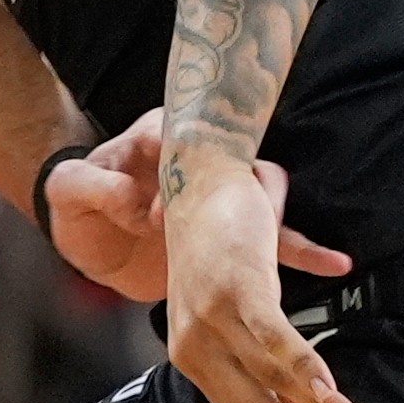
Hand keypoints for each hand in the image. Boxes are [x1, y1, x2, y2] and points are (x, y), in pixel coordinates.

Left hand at [41, 110, 354, 301]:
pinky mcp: (222, 237)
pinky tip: (334, 265)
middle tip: (253, 217)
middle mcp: (193, 165)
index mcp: (153, 139)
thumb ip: (90, 185)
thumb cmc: (77, 203)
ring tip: (330, 258)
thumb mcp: (68, 190)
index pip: (180, 137)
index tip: (159, 211)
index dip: (177, 167)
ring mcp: (212, 201)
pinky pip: (265, 243)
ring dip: (286, 230)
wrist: (87, 232)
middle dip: (249, 194)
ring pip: (259, 208)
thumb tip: (129, 196)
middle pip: (236, 167)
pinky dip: (297, 254)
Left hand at [163, 161, 370, 402]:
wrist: (198, 181)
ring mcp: (211, 315)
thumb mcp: (238, 307)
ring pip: (269, 376)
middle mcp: (193, 342)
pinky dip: (301, 366)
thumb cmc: (221, 247)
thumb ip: (266, 351)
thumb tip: (301, 395)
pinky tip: (327, 390)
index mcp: (191, 353)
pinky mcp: (236, 286)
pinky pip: (273, 337)